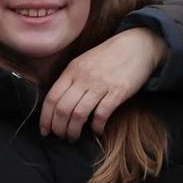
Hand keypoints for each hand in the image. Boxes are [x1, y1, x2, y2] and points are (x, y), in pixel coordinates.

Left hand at [40, 27, 164, 140]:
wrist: (137, 45)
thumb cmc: (108, 57)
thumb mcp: (83, 62)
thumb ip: (70, 80)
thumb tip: (58, 104)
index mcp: (71, 71)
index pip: (51, 98)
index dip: (45, 118)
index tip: (45, 131)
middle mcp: (83, 78)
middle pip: (62, 109)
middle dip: (59, 128)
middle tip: (61, 137)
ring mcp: (100, 85)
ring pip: (78, 114)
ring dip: (73, 131)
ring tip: (74, 137)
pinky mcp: (117, 92)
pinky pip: (101, 114)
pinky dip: (96, 126)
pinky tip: (96, 130)